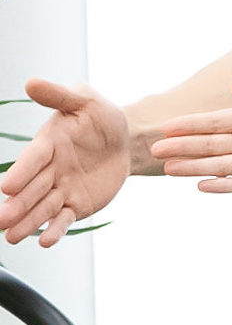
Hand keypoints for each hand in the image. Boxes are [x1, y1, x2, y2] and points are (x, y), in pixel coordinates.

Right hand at [0, 80, 132, 246]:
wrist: (125, 139)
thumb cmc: (100, 116)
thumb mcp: (84, 100)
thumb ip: (59, 95)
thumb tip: (32, 82)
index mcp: (48, 144)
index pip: (33, 160)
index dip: (21, 172)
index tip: (7, 187)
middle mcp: (51, 169)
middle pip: (31, 189)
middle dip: (16, 205)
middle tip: (0, 220)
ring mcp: (62, 188)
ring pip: (42, 207)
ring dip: (28, 222)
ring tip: (12, 237)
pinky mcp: (76, 203)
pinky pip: (64, 218)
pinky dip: (55, 230)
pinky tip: (45, 242)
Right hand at [151, 75, 231, 194]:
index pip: (214, 122)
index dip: (191, 125)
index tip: (166, 127)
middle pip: (211, 145)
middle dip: (184, 147)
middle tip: (155, 150)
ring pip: (221, 165)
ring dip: (195, 167)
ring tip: (169, 168)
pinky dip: (224, 186)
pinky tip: (202, 185)